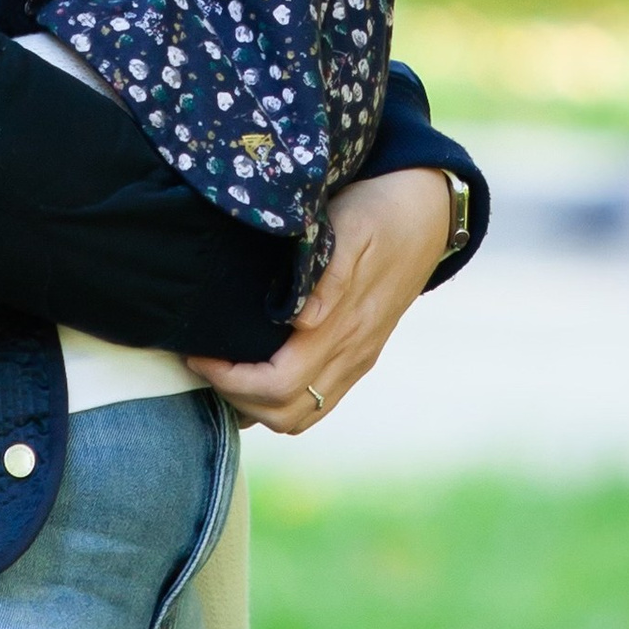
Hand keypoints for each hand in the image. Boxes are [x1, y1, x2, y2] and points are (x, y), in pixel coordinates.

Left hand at [189, 167, 454, 435]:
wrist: (428, 214)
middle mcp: (352, 353)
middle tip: (204, 363)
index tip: (200, 353)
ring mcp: (357, 359)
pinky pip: (315, 402)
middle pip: (285, 414)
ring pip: (300, 416)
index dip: (231, 380)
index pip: (279, 384)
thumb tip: (301, 320)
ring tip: (224, 373)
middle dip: (236, 398)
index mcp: (345, 326)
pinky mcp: (359, 357)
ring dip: (256, 407)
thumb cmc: (377, 212)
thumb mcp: (350, 228)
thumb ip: (328, 275)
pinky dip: (277, 401)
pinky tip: (254, 372)